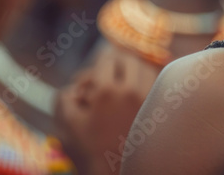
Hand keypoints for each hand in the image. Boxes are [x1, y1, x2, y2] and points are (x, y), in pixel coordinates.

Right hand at [54, 45, 158, 174]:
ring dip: (134, 70)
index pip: (107, 59)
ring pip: (146, 69)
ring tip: (123, 80)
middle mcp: (132, 91)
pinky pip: (157, 85)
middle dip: (116, 63)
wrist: (114, 173)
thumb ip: (64, 97)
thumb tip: (75, 86)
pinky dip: (147, 83)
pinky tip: (136, 93)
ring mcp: (149, 99)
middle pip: (129, 60)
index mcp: (107, 91)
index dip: (98, 62)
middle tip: (107, 72)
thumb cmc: (88, 150)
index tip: (94, 70)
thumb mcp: (67, 123)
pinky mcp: (159, 110)